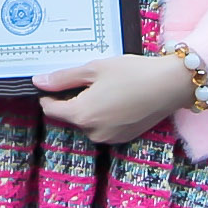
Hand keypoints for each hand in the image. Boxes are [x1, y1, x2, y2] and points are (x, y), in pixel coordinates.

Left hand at [36, 53, 196, 147]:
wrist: (170, 85)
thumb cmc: (132, 73)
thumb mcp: (94, 69)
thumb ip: (63, 78)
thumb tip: (38, 82)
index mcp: (82, 115)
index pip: (51, 110)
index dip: (49, 95)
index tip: (57, 82)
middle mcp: (93, 133)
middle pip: (70, 116)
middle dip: (73, 99)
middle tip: (90, 79)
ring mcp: (109, 138)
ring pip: (87, 122)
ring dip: (89, 108)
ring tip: (106, 87)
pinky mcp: (123, 138)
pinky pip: (103, 127)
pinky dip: (104, 115)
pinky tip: (117, 98)